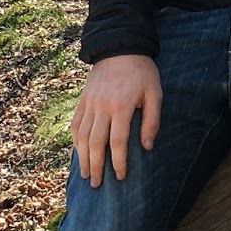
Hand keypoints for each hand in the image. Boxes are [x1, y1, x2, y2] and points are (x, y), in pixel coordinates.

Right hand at [71, 54, 161, 186]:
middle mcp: (102, 107)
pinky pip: (75, 123)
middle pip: (95, 143)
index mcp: (121, 107)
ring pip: (81, 136)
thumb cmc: (142, 71)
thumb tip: (147, 147)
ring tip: (85, 174)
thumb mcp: (154, 94)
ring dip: (82, 158)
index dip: (118, 162)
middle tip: (97, 184)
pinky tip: (78, 152)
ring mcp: (89, 103)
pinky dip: (75, 140)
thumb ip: (151, 121)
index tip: (120, 176)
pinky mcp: (83, 99)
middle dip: (96, 166)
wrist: (120, 46)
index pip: (118, 142)